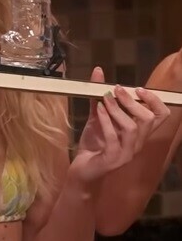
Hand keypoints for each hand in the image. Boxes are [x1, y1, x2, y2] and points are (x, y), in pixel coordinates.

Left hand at [70, 66, 169, 183]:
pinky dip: (106, 121)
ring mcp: (126, 153)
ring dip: (118, 110)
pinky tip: (98, 110)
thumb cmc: (93, 144)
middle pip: (148, 119)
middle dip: (132, 102)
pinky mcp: (112, 160)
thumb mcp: (97, 117)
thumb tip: (98, 71)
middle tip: (117, 90)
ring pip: (132, 128)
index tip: (138, 89)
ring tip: (105, 99)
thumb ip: (99, 96)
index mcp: (140, 133)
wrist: (81, 169)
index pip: (161, 116)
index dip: (154, 100)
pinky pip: (114, 138)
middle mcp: (137, 143)